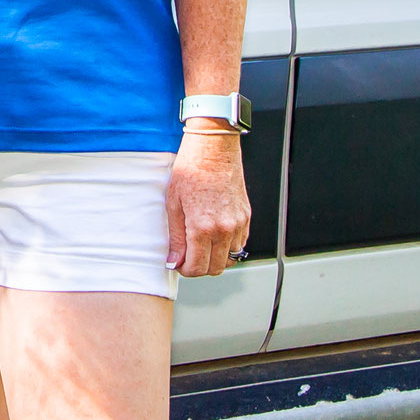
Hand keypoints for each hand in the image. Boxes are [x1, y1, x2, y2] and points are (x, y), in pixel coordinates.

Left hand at [166, 128, 250, 276]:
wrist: (213, 149)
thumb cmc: (191, 170)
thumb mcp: (173, 204)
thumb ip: (176, 237)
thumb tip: (174, 260)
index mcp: (203, 227)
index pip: (197, 267)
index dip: (185, 270)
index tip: (178, 264)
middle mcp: (225, 229)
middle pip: (216, 268)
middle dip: (199, 267)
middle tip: (186, 257)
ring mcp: (238, 224)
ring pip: (230, 258)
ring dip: (215, 258)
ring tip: (199, 245)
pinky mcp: (246, 218)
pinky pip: (239, 243)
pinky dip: (227, 246)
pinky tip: (213, 234)